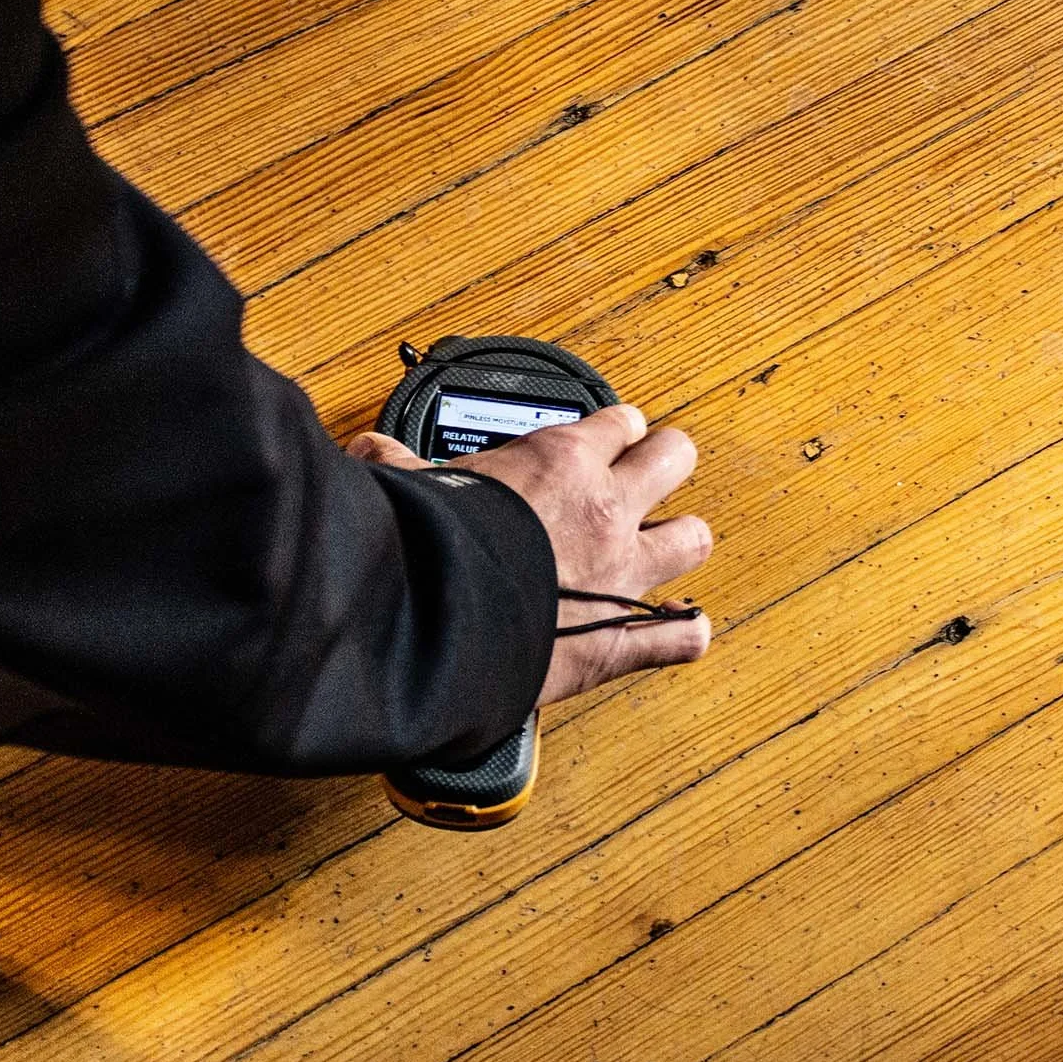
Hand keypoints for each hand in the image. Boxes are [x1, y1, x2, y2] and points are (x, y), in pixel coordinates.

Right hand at [348, 405, 711, 705]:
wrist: (441, 626)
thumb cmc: (434, 553)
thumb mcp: (412, 490)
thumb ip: (396, 465)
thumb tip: (367, 452)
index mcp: (562, 464)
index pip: (618, 421)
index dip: (615, 430)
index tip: (606, 440)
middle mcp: (606, 512)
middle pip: (677, 457)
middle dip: (667, 464)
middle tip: (650, 477)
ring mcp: (625, 575)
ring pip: (695, 538)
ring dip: (683, 541)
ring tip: (668, 544)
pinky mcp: (623, 640)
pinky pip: (682, 635)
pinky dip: (682, 633)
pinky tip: (677, 629)